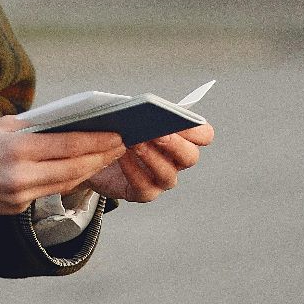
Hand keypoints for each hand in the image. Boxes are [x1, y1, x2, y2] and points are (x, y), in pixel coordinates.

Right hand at [0, 116, 124, 219]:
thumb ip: (31, 127)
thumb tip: (67, 124)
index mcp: (15, 149)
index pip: (67, 145)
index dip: (96, 141)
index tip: (117, 134)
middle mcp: (19, 176)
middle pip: (73, 168)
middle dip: (100, 157)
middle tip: (121, 146)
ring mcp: (18, 197)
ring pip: (65, 184)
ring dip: (89, 171)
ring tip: (106, 157)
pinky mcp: (16, 210)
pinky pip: (49, 193)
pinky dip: (67, 181)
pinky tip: (80, 171)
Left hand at [80, 123, 213, 202]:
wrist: (99, 152)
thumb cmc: (121, 127)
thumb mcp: (132, 114)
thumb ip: (143, 111)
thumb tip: (143, 110)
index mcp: (182, 137)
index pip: (203, 135)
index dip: (196, 129)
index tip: (180, 119)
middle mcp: (177, 161)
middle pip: (190, 156)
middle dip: (175, 144)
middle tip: (157, 132)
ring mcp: (163, 179)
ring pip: (168, 174)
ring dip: (151, 157)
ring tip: (134, 142)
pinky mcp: (144, 193)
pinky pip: (144, 186)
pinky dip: (133, 171)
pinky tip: (121, 156)